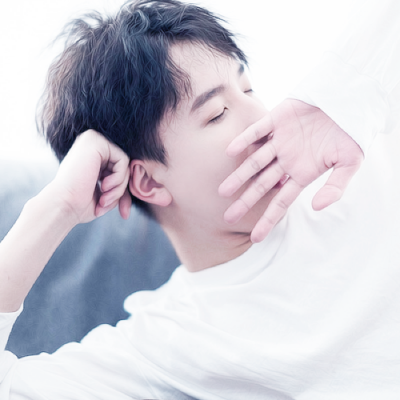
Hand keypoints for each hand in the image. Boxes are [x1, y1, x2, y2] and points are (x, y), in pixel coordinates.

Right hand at [51, 130, 131, 223]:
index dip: (122, 191)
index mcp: (90, 155)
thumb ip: (120, 184)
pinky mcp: (96, 141)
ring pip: (125, 164)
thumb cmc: (79, 204)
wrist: (63, 205)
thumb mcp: (106, 195)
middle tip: (107, 203)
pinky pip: (123, 160)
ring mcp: (92, 139)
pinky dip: (118, 178)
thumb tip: (137, 180)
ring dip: (119, 187)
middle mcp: (90, 144)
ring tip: (104, 199)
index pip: (119, 170)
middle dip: (121, 189)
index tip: (123, 212)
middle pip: (123, 166)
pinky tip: (103, 186)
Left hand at [219, 99, 363, 242]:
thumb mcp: (350, 163)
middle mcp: (286, 161)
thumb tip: (318, 208)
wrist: (349, 102)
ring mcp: (279, 141)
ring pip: (254, 162)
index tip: (256, 238)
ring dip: (239, 176)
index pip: (281, 201)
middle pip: (261, 185)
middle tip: (227, 218)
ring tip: (222, 192)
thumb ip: (335, 187)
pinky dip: (245, 141)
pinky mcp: (276, 119)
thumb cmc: (351, 134)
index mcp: (301, 174)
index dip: (268, 219)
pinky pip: (257, 132)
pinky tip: (230, 152)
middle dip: (245, 201)